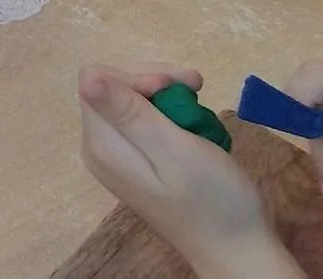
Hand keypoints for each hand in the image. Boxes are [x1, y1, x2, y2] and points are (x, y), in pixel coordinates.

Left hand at [79, 65, 292, 277]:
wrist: (236, 248)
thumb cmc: (213, 199)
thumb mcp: (174, 149)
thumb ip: (129, 112)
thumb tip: (86, 76)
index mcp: (101, 143)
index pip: (98, 78)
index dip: (139, 76)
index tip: (175, 88)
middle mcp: (99, 147)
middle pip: (112, 86)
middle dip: (155, 82)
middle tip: (197, 89)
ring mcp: (117, 155)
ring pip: (131, 100)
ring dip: (168, 96)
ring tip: (200, 107)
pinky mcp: (137, 160)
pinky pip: (144, 120)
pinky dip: (172, 114)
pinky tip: (195, 124)